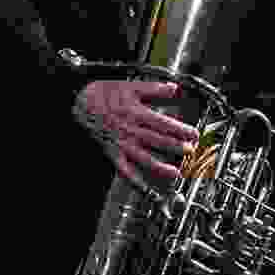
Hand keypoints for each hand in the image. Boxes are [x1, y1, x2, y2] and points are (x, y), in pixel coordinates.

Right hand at [73, 80, 198, 193]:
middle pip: (158, 142)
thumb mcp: (131, 86)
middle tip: (192, 152)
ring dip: (161, 166)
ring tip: (176, 172)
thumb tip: (174, 88)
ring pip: (144, 158)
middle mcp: (131, 130)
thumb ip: (154, 89)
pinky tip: (146, 188)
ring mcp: (122, 144)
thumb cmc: (105, 94)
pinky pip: (125, 170)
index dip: (181, 130)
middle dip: (177, 148)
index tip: (194, 134)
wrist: (80, 102)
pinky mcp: (113, 153)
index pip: (165, 124)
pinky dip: (135, 181)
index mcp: (137, 113)